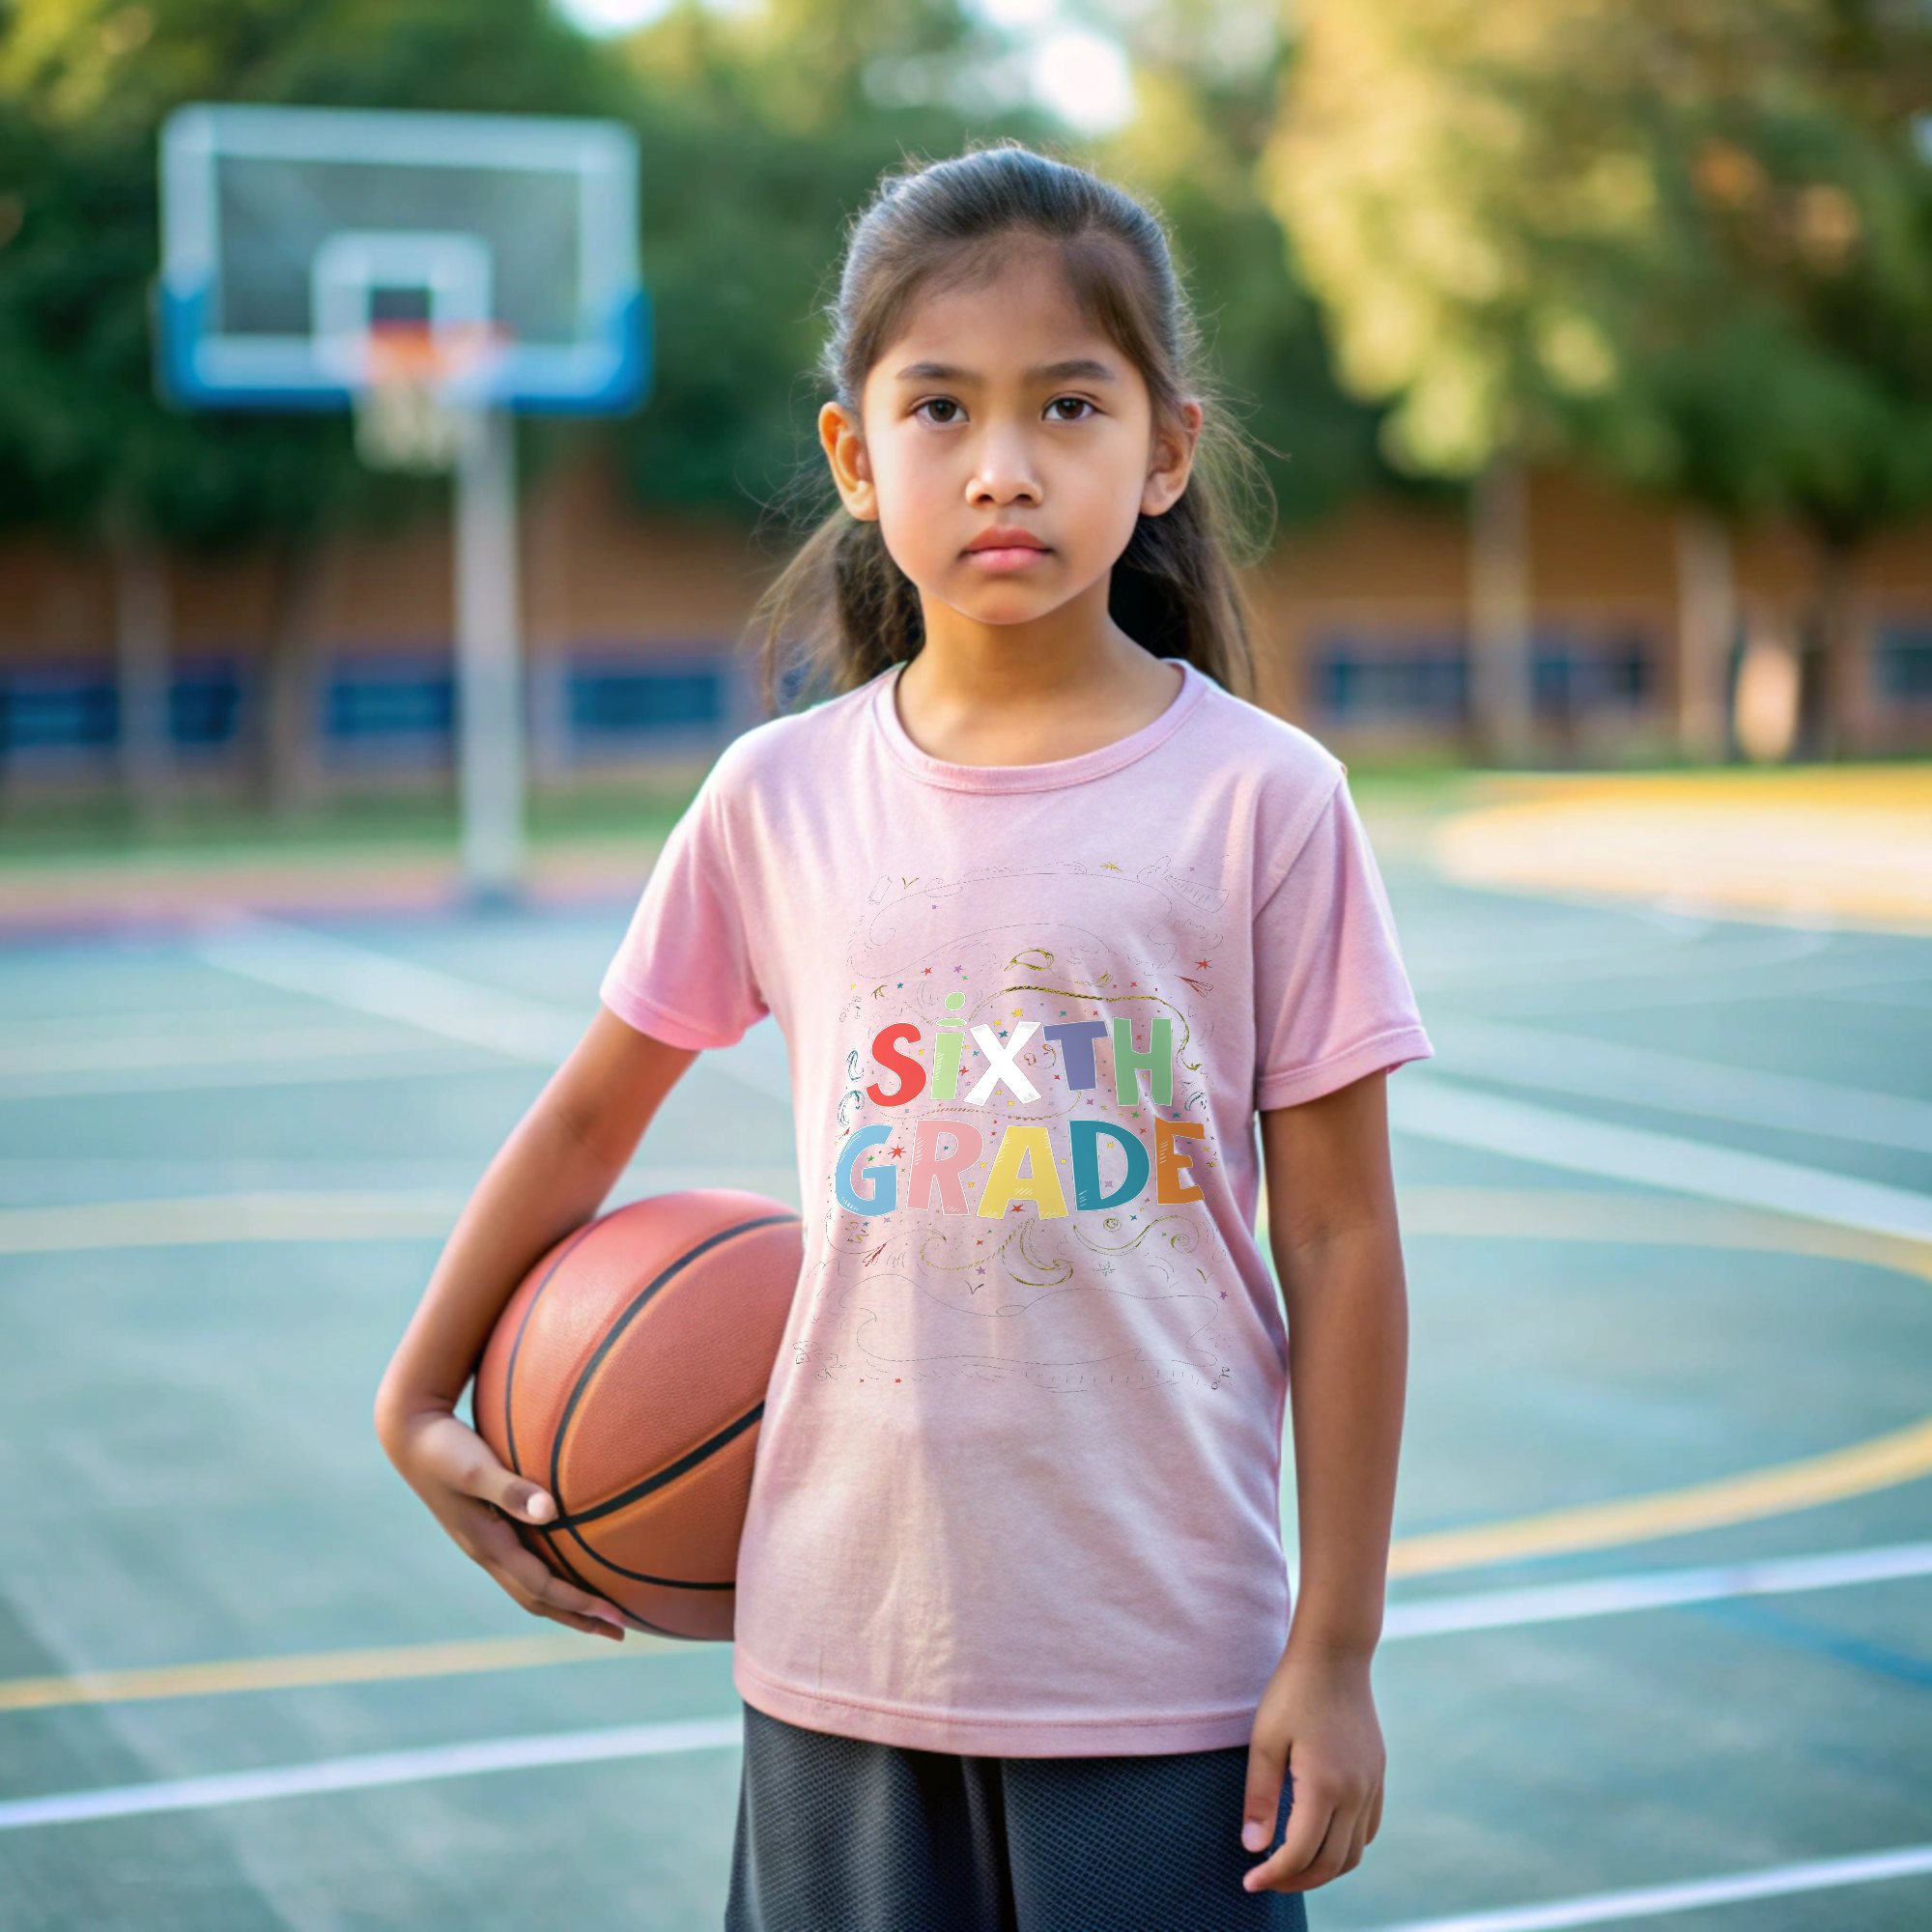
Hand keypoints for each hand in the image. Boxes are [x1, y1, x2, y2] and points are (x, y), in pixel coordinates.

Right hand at [377, 1400, 629, 1640]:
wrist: (409, 1435)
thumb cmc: (444, 1448)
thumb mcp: (475, 1468)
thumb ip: (509, 1489)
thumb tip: (551, 1511)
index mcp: (487, 1545)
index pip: (540, 1587)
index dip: (579, 1603)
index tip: (615, 1616)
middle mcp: (486, 1551)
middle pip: (537, 1600)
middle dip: (578, 1617)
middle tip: (620, 1633)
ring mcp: (485, 1542)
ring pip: (530, 1585)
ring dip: (567, 1602)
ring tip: (601, 1611)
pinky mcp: (487, 1527)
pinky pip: (526, 1564)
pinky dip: (553, 1576)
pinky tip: (571, 1563)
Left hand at [1239, 1643, 1385, 1892]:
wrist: (1335, 1654)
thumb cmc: (1292, 1692)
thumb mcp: (1264, 1740)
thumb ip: (1260, 1797)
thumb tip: (1254, 1849)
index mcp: (1326, 1785)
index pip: (1300, 1853)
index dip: (1274, 1875)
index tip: (1249, 1881)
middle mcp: (1356, 1792)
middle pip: (1331, 1863)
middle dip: (1297, 1881)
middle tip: (1266, 1879)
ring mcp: (1372, 1785)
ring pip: (1354, 1852)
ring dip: (1324, 1868)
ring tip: (1291, 1866)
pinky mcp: (1378, 1774)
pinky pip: (1369, 1829)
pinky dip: (1346, 1847)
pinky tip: (1322, 1839)